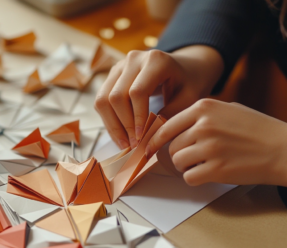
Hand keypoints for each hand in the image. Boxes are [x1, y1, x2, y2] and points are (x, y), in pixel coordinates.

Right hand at [94, 46, 223, 148]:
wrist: (185, 67)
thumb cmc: (189, 83)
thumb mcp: (189, 98)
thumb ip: (170, 114)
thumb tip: (148, 136)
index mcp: (155, 61)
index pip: (137, 92)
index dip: (137, 118)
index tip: (142, 138)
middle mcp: (133, 59)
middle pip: (116, 96)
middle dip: (124, 125)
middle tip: (134, 146)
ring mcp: (120, 66)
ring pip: (103, 99)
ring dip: (112, 125)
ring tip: (125, 144)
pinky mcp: (113, 76)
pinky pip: (101, 100)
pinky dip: (109, 120)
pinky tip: (121, 134)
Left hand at [147, 99, 286, 186]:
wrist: (283, 148)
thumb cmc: (256, 129)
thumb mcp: (227, 109)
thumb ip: (200, 115)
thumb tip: (175, 127)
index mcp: (204, 108)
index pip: (166, 126)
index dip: (155, 140)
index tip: (150, 148)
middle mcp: (203, 126)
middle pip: (171, 147)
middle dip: (177, 155)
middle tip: (190, 157)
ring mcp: (209, 147)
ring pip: (177, 162)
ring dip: (185, 166)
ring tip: (202, 164)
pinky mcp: (216, 169)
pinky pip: (189, 177)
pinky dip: (195, 177)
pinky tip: (207, 173)